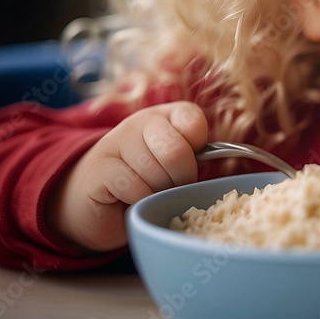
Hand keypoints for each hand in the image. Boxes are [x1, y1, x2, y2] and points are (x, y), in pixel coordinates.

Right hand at [48, 101, 208, 251]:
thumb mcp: (175, 166)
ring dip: (159, 193)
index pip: (193, 120)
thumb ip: (196, 158)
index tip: (189, 163)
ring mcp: (117, 142)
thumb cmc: (146, 183)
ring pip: (156, 173)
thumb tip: (225, 161)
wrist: (94, 202)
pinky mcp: (100, 168)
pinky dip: (140, 201)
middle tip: (172, 187)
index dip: (197, 149)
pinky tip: (130, 200)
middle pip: (177, 151)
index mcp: (166, 116)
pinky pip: (135, 188)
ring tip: (148, 192)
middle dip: (182, 179)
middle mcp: (141, 122)